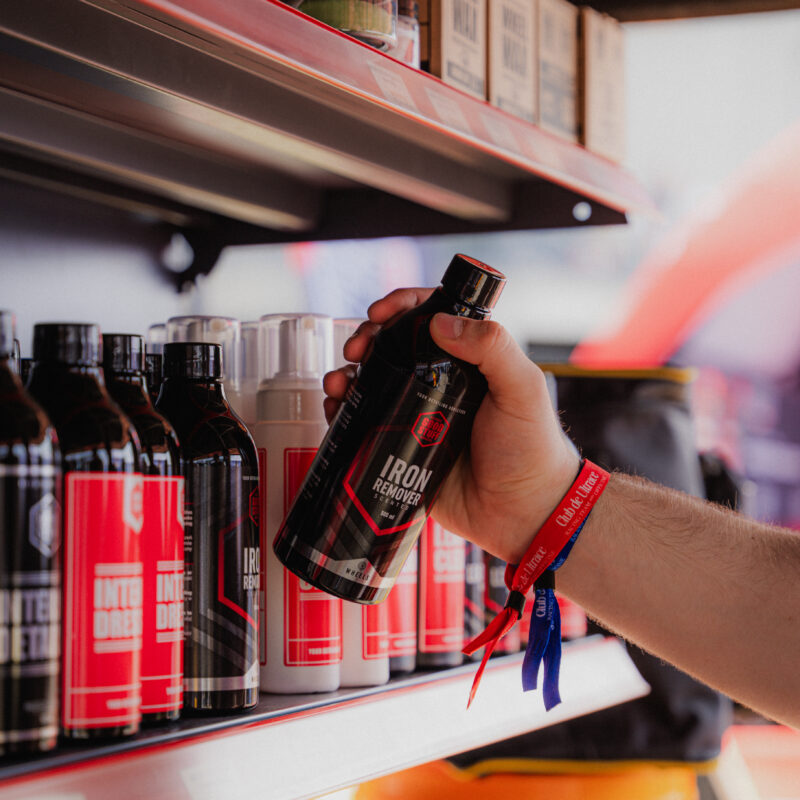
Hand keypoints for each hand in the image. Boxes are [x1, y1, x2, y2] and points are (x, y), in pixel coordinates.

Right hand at [323, 288, 579, 563]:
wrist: (524, 515)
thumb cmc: (533, 450)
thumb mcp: (522, 389)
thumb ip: (492, 347)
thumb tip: (440, 321)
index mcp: (470, 362)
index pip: (432, 319)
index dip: (402, 308)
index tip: (380, 312)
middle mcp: (440, 384)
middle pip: (393, 348)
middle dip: (367, 340)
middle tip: (357, 349)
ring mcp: (418, 417)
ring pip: (373, 385)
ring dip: (348, 375)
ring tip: (339, 383)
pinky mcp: (402, 450)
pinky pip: (366, 426)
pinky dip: (346, 413)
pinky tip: (337, 411)